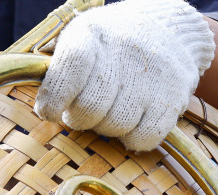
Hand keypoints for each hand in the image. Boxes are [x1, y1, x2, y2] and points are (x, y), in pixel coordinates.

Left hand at [35, 0, 215, 150]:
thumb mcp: (83, 37)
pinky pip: (145, 137)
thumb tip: (44, 109)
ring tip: (109, 112)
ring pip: (116, 126)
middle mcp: (124, 52)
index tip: (49, 112)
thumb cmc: (112, 42)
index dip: (55, 97)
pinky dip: (132, 139)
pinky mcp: (172, 100)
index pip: (71, 68)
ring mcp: (152, 78)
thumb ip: (61, 67)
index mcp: (93, 34)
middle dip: (79, 118)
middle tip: (82, 113)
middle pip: (91, 107)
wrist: (169, 31)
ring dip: (107, 128)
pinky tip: (131, 124)